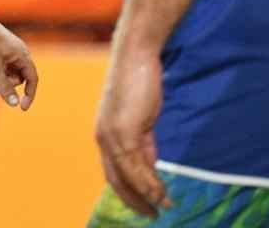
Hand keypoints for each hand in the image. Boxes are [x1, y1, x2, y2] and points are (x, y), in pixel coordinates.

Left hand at [0, 16, 37, 110]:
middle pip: (16, 78)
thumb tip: (15, 104)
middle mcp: (17, 54)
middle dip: (3, 87)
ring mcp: (7, 51)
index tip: (22, 108)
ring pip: (6, 73)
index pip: (31, 79)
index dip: (29, 95)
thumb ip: (5, 87)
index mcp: (22, 56)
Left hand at [95, 48, 171, 216]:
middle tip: (153, 215)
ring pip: (129, 176)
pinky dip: (150, 182)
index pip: (114, 173)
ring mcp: (112, 135)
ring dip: (148, 195)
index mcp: (105, 135)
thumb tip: (151, 167)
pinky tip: (162, 193)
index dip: (128, 193)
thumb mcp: (142, 119)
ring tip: (165, 208)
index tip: (144, 206)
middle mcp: (104, 138)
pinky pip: (138, 164)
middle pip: (117, 180)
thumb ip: (145, 143)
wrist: (136, 57)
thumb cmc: (139, 83)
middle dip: (135, 201)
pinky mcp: (125, 130)